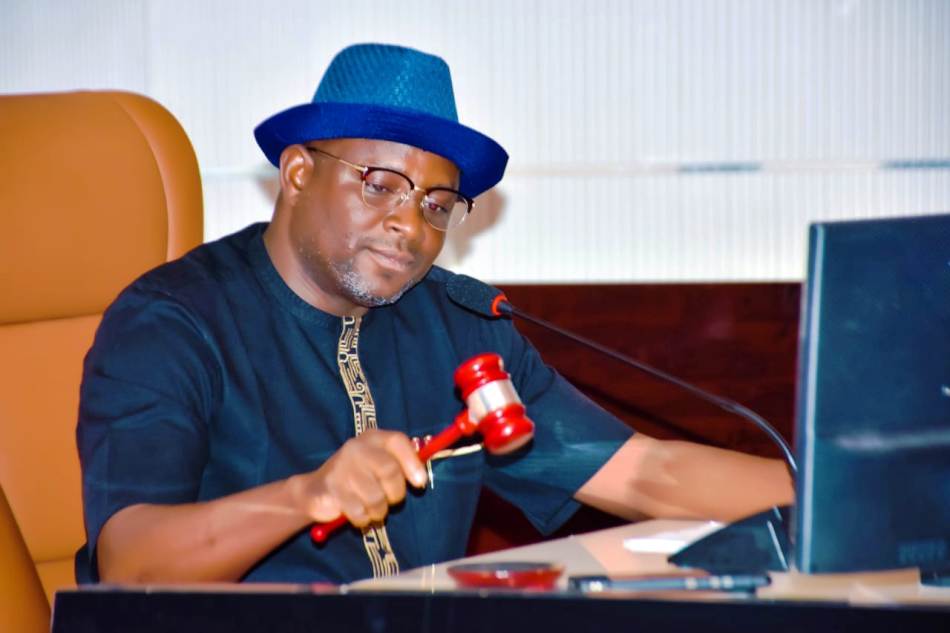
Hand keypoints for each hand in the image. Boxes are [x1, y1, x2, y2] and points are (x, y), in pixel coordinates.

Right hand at [293, 430, 427, 527]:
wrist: (316, 490)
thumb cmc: (358, 478)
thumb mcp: (378, 464)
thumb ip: (400, 464)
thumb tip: (422, 476)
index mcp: (373, 438)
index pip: (398, 441)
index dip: (412, 462)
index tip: (420, 483)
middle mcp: (356, 448)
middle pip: (389, 471)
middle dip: (396, 493)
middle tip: (391, 500)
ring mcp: (342, 468)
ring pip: (376, 497)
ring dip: (379, 511)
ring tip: (372, 508)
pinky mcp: (331, 489)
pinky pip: (359, 512)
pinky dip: (363, 519)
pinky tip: (358, 513)